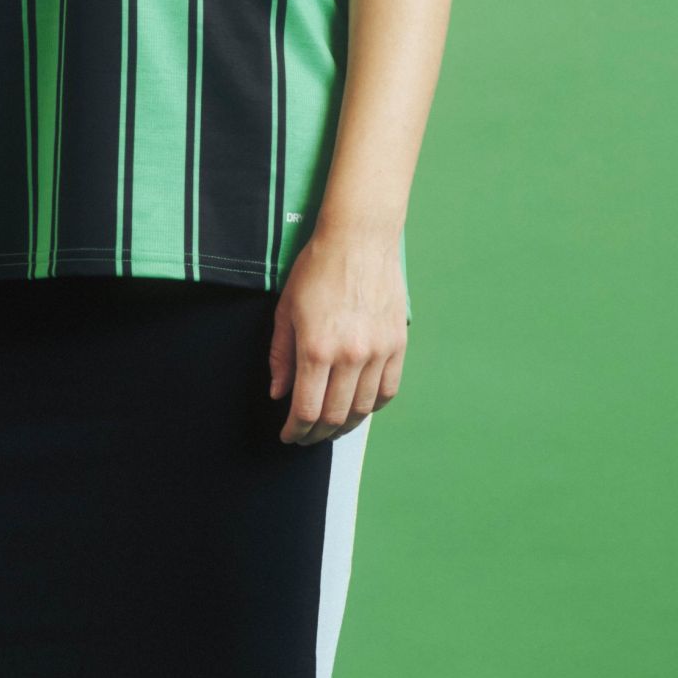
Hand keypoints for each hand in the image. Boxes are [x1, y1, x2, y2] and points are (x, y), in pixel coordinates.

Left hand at [269, 224, 405, 444]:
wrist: (359, 239)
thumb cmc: (318, 269)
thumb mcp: (286, 310)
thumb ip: (281, 356)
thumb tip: (279, 394)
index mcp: (316, 348)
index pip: (306, 409)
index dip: (295, 431)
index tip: (289, 436)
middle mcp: (350, 355)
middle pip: (335, 416)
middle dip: (317, 434)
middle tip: (307, 437)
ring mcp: (378, 351)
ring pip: (364, 408)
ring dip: (345, 425)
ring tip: (332, 427)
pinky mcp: (397, 344)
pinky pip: (388, 390)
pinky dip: (373, 407)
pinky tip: (360, 407)